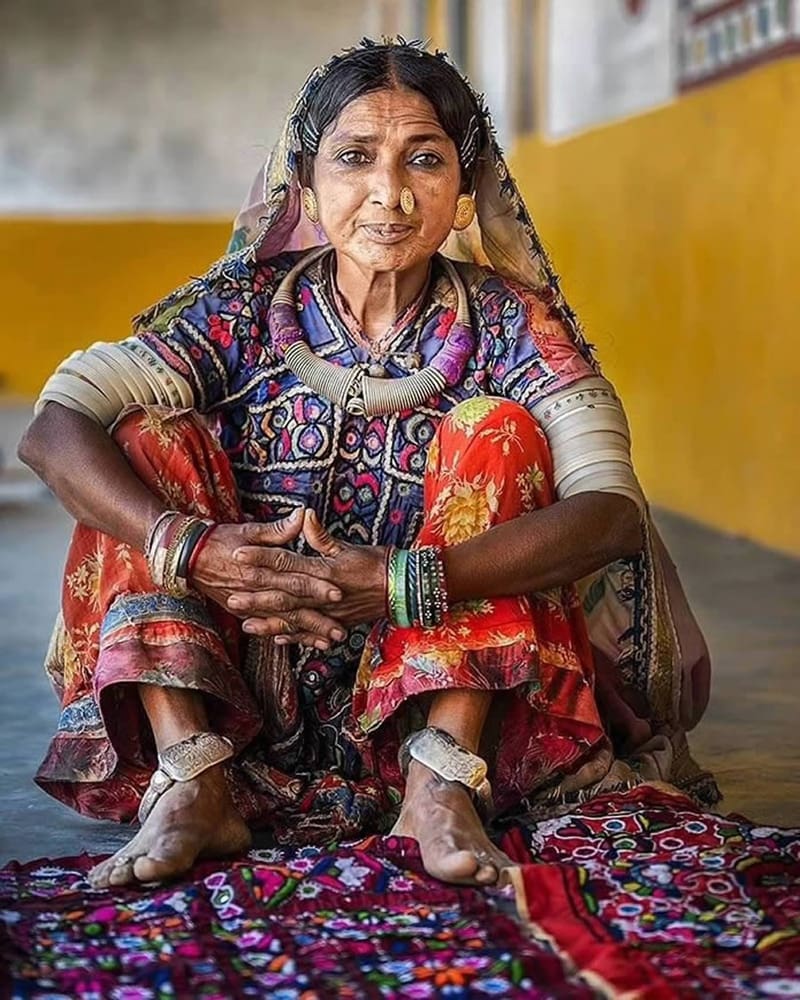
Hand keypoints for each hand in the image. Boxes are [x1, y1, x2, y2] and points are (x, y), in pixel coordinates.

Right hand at [190, 509, 346, 648]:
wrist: (185, 558)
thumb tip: (304, 514)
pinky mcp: (243, 612)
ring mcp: (249, 604)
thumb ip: (278, 529)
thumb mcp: (248, 530)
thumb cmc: (220, 539)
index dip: (317, 587)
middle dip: (317, 619)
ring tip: (327, 643)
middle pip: (293, 606)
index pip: (295, 578)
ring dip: (306, 633)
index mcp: (262, 568)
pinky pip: (267, 626)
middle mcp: (257, 590)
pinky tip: (301, 643)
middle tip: (340, 630)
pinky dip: (285, 636)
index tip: (338, 593)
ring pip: (283, 622)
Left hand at [230, 509, 388, 644]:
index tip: (239, 554)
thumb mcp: (348, 546)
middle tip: (231, 596)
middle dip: (256, 597)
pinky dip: (294, 637)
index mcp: (323, 570)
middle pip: (283, 595)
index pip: (286, 562)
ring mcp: (329, 613)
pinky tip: (276, 640)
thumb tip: (303, 514)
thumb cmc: (376, 563)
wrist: (403, 589)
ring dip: (268, 623)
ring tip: (245, 624)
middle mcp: (323, 594)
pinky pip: (311, 634)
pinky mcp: (336, 625)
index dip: (261, 558)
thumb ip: (321, 536)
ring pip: (293, 620)